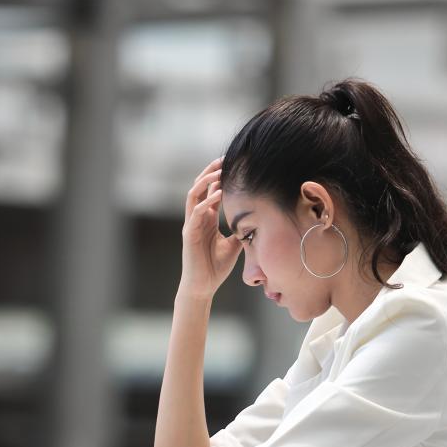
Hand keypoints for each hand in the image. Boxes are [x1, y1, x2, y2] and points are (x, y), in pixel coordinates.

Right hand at [179, 156, 242, 299]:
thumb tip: (257, 221)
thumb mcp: (234, 244)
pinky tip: (218, 193)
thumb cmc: (216, 267)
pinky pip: (196, 212)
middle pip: (200, 186)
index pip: (210, 190)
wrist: (203, 286)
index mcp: (206, 218)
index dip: (219, 176)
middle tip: (225, 159)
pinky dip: (206, 200)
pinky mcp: (188, 233)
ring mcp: (191, 224)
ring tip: (218, 171)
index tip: (233, 164)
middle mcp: (197, 217)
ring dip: (205, 180)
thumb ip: (240, 230)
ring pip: (193, 194)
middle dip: (211, 171)